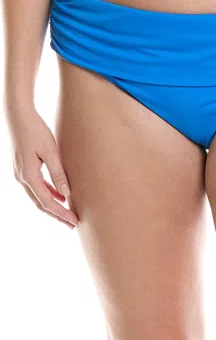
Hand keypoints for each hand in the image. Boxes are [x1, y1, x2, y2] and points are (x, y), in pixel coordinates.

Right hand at [4, 103, 78, 228]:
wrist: (18, 115)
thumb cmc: (36, 130)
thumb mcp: (50, 151)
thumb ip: (58, 173)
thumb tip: (66, 194)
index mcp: (29, 176)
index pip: (47, 202)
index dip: (61, 213)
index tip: (74, 221)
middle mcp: (22, 178)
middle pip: (41, 204)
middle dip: (58, 215)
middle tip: (73, 224)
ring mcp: (21, 174)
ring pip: (38, 197)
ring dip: (53, 206)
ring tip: (69, 214)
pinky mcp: (24, 168)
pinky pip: (37, 187)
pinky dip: (49, 194)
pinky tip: (61, 196)